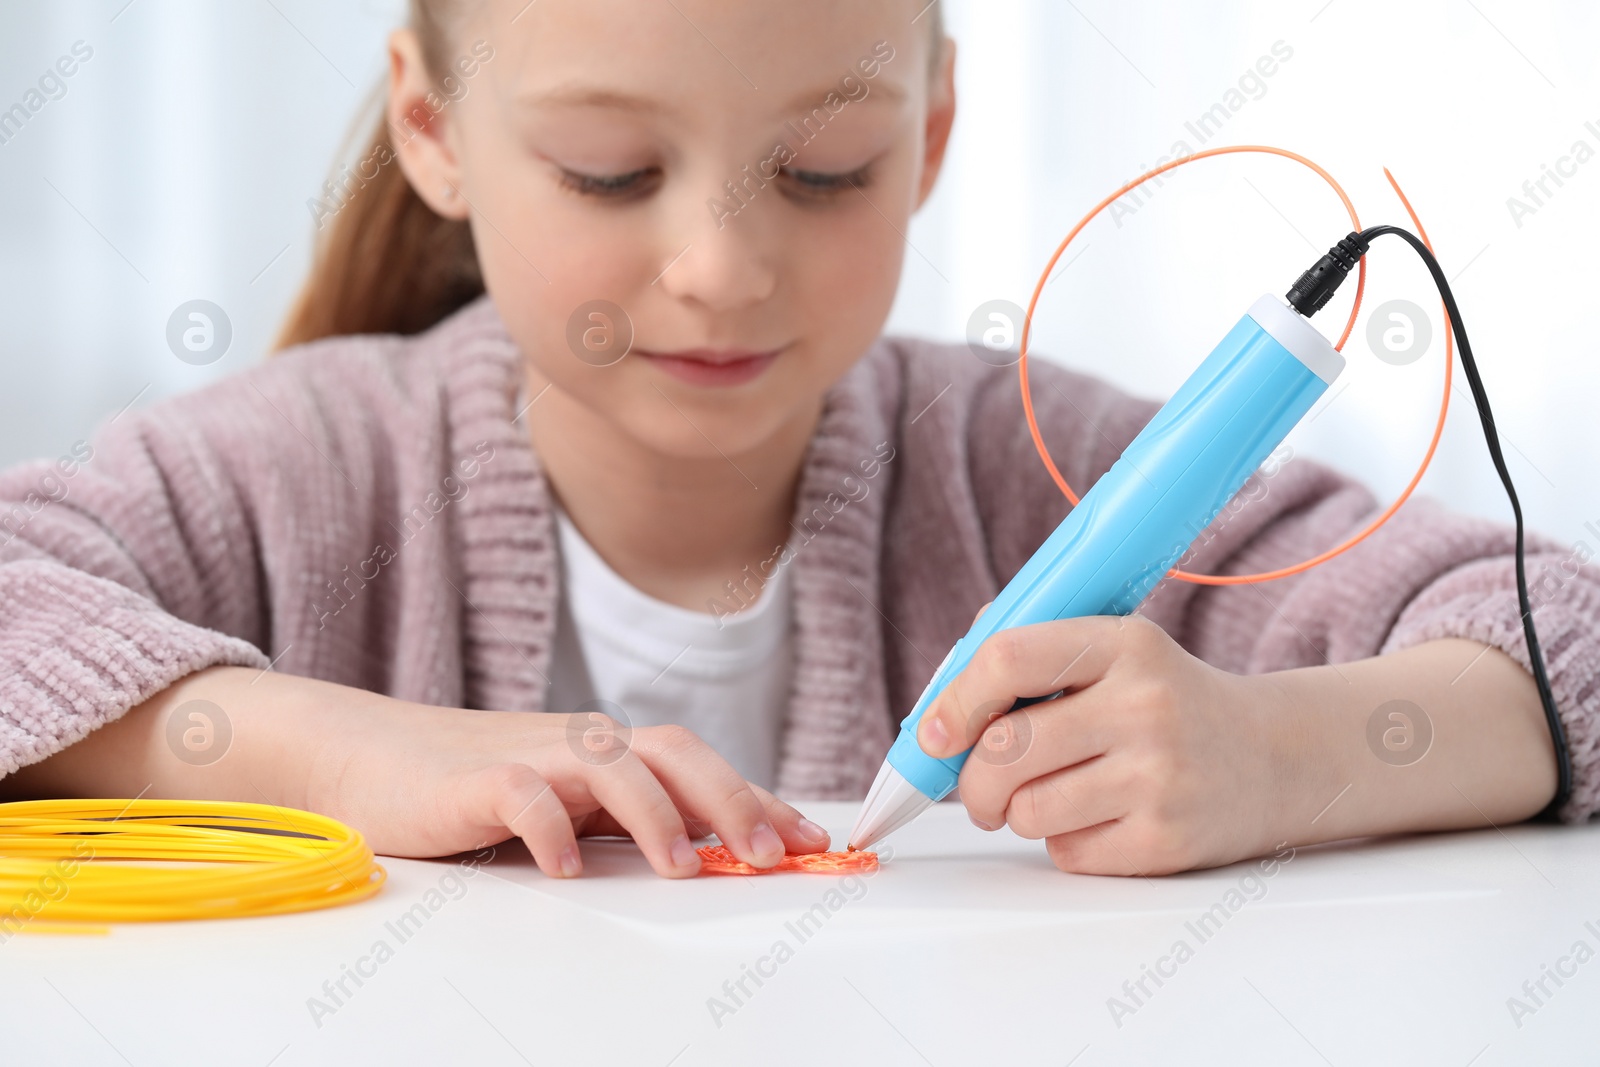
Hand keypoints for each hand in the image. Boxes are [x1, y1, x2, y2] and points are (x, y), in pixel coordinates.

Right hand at [312, 699, 830, 878]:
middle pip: (671, 753)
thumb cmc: (468, 786)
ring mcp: (527, 755)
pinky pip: (520, 794)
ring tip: (687, 866)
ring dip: (657, 814)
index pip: (698, 766)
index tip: (810, 840)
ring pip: (611, 765)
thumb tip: (709, 854)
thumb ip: (622, 822)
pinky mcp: (471, 780)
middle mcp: (578, 746)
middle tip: (771, 854)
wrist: (362, 755)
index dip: (757, 798)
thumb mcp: (561, 806)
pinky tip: (566, 868)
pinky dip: (549, 827)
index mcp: (606, 754)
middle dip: (731, 799)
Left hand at [913, 614, 1287, 875]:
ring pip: (1025, 809)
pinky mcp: (1165, 841)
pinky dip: (1062, 841)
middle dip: (971, 779)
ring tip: (1049, 796)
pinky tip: (1098, 818)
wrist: (1274, 758)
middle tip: (977, 787)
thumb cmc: (1167, 701)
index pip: (1009, 659)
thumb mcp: (1116, 651)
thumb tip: (938, 699)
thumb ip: (1032, 657)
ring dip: (1015, 812)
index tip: (933, 731)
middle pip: (1003, 748)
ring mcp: (1159, 777)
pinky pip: (1064, 852)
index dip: (954, 700)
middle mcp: (1144, 705)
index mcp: (1124, 643)